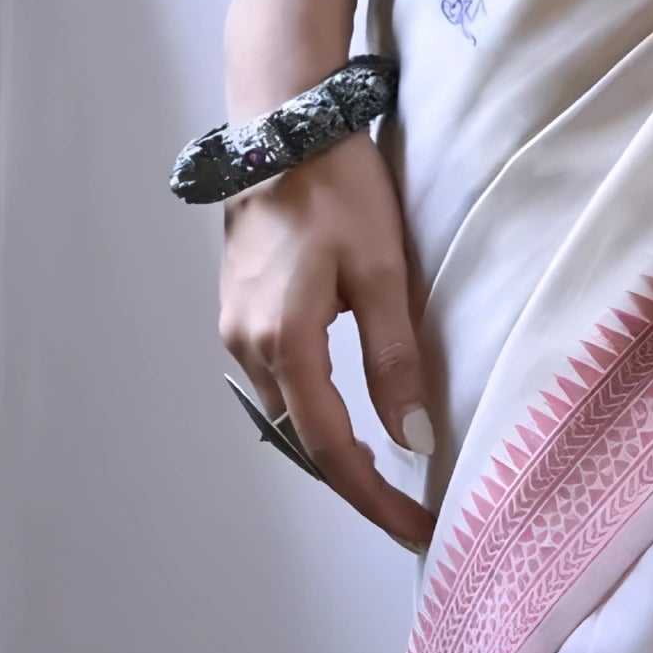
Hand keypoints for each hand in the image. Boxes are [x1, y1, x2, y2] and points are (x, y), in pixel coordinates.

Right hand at [219, 130, 435, 550]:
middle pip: (301, 441)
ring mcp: (235, 331)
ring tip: (383, 473)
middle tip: (407, 508)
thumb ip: (393, 357)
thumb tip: (411, 441)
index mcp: (285, 344)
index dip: (374, 497)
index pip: (331, 449)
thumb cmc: (338, 189)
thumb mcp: (380, 269)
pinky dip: (310, 411)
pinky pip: (275, 384)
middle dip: (352, 482)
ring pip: (285, 416)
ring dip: (328, 448)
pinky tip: (342, 413)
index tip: (417, 529)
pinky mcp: (237, 311)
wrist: (281, 124)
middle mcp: (247, 350)